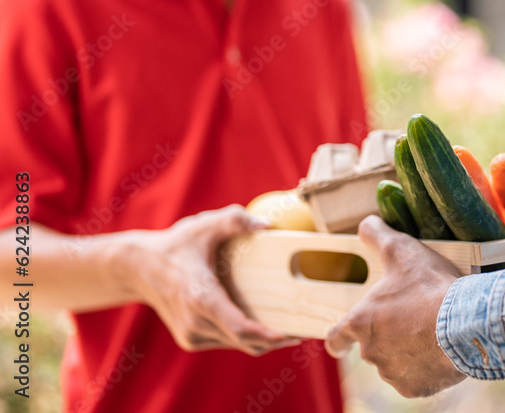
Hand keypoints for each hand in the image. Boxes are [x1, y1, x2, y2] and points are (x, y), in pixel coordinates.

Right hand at [124, 204, 301, 355]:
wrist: (139, 267)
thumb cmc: (177, 244)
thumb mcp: (205, 225)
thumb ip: (235, 220)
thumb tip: (267, 224)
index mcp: (201, 298)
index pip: (240, 327)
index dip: (268, 335)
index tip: (292, 335)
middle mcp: (196, 322)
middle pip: (245, 341)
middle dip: (276, 340)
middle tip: (305, 331)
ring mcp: (192, 334)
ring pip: (237, 344)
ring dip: (263, 340)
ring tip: (292, 327)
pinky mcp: (191, 339)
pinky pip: (227, 341)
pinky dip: (246, 336)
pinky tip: (265, 324)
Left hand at [325, 216, 466, 397]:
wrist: (466, 322)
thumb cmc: (429, 286)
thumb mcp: (401, 249)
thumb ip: (377, 235)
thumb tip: (366, 223)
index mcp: (361, 322)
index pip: (335, 338)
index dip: (338, 338)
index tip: (341, 340)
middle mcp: (371, 352)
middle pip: (373, 347)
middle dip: (389, 336)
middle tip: (414, 319)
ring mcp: (393, 373)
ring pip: (395, 363)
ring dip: (408, 352)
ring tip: (431, 332)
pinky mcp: (416, 388)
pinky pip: (417, 379)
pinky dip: (426, 368)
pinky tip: (441, 350)